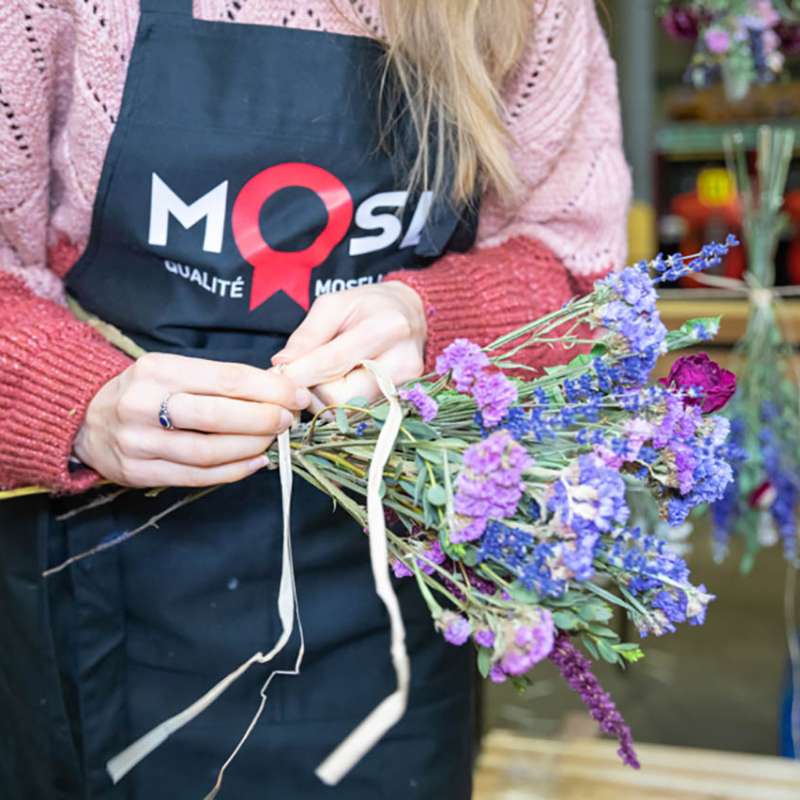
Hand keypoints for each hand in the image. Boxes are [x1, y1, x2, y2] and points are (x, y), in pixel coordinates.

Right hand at [74, 353, 309, 486]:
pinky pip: (197, 476)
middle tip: (287, 420)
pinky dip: (233, 471)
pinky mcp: (139, 472)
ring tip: (273, 441)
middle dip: (263, 419)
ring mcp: (139, 442)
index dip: (268, 389)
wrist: (86, 420)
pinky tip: (255, 462)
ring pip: (209, 451)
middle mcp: (144, 405)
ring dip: (251, 447)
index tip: (296, 395)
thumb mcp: (174, 370)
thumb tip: (276, 389)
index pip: (226, 379)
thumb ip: (218, 380)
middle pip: (218, 416)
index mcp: (158, 370)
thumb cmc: (145, 391)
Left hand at [272, 282, 426, 407]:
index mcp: (387, 328)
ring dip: (324, 397)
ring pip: (348, 410)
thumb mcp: (333, 306)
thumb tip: (282, 365)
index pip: (334, 362)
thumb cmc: (368, 307)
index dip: (301, 373)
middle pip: (342, 396)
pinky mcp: (400, 401)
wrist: (408, 315)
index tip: (277, 376)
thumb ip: (307, 335)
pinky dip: (338, 402)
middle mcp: (401, 363)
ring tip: (323, 374)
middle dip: (314, 388)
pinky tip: (338, 382)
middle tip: (303, 372)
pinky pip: (357, 412)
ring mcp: (403, 387)